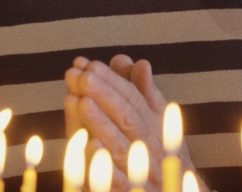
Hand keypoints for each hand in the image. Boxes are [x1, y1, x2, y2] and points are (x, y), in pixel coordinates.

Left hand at [64, 55, 207, 191]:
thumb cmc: (162, 156)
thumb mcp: (157, 122)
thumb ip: (145, 92)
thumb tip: (136, 62)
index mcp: (156, 127)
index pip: (134, 99)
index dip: (112, 81)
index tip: (90, 65)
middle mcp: (151, 148)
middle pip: (128, 118)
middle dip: (104, 94)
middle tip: (82, 75)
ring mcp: (141, 173)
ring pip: (120, 146)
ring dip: (99, 123)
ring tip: (80, 99)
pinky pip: (118, 182)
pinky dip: (104, 164)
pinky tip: (90, 143)